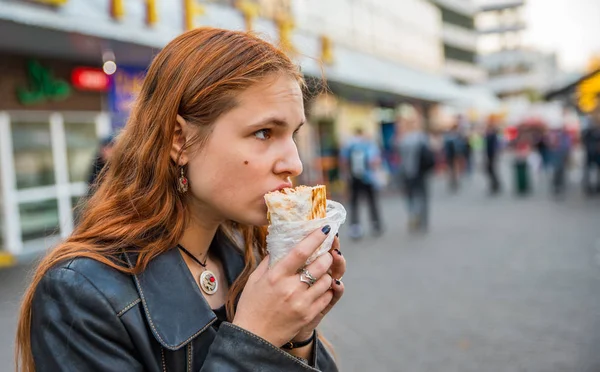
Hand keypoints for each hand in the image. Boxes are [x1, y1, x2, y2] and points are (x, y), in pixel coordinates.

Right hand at [232, 227, 334, 346]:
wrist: (254, 337)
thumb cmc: (251, 305)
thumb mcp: (255, 280)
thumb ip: (268, 262)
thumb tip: (280, 245)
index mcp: (276, 276)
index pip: (300, 252)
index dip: (315, 238)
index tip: (324, 229)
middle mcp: (290, 288)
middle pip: (320, 265)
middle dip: (327, 256)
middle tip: (327, 253)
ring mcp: (301, 303)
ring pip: (327, 281)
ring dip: (327, 274)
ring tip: (321, 272)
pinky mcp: (308, 315)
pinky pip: (326, 297)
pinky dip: (326, 290)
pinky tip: (320, 288)